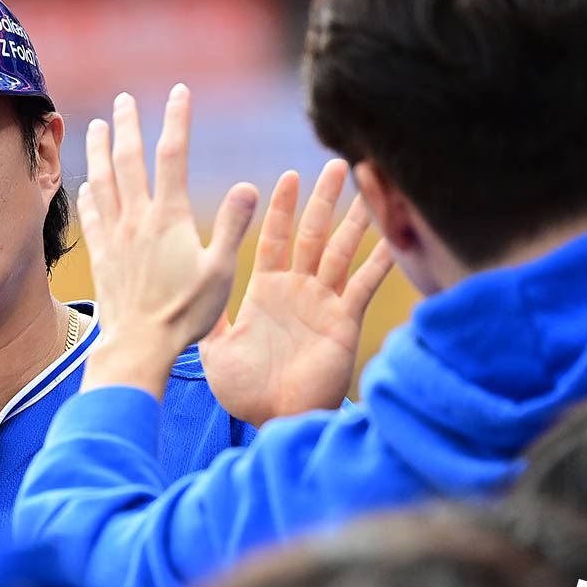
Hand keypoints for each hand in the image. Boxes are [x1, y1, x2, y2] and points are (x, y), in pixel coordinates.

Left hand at [78, 85, 257, 398]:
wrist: (138, 346)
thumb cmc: (185, 314)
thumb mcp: (220, 272)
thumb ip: (232, 227)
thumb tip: (248, 187)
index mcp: (169, 218)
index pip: (172, 156)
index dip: (176, 120)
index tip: (179, 92)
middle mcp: (137, 220)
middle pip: (128, 160)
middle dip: (127, 125)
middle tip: (124, 99)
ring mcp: (115, 236)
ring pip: (103, 181)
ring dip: (99, 150)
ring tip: (97, 126)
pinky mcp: (101, 256)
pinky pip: (91, 216)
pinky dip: (88, 194)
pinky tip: (86, 184)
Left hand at [198, 160, 394, 426]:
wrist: (274, 422)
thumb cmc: (246, 390)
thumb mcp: (218, 347)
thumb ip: (212, 313)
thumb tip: (190, 288)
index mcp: (266, 291)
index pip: (275, 238)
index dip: (281, 208)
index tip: (287, 177)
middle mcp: (297, 290)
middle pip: (312, 234)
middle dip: (323, 200)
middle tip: (335, 164)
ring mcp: (323, 303)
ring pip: (341, 250)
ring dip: (355, 218)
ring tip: (370, 185)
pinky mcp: (343, 321)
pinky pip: (362, 284)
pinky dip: (380, 260)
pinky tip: (395, 237)